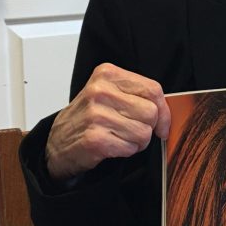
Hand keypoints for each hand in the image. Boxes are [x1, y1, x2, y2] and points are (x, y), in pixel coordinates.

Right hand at [45, 63, 170, 180]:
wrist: (58, 142)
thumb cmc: (89, 118)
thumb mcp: (110, 94)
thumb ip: (137, 95)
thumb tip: (167, 112)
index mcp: (107, 74)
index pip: (153, 89)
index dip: (164, 110)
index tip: (162, 123)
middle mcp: (100, 91)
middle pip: (150, 112)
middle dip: (148, 127)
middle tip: (132, 130)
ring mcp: (95, 115)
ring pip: (143, 132)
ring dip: (137, 141)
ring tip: (120, 137)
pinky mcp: (94, 138)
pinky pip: (130, 147)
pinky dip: (126, 151)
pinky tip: (112, 145)